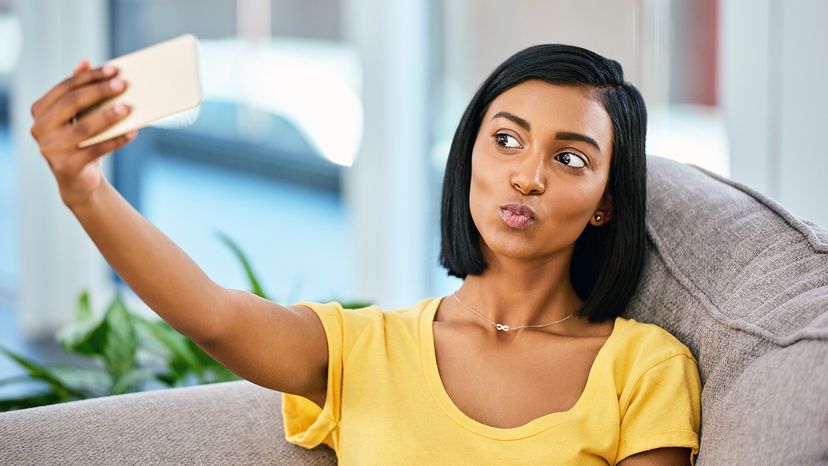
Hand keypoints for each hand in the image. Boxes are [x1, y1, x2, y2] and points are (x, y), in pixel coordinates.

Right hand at [29, 59, 137, 207]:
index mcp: (40, 111)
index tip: (114, 70)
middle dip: (99, 92)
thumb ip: (78, 91)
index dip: (90, 77)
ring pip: (83, 127)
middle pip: (72, 103)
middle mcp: (39, 129)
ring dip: (108, 116)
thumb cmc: (80, 142)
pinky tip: (132, 133)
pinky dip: (116, 140)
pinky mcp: (66, 167)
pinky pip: (95, 150)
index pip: (65, 87)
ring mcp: (50, 149)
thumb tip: (85, 62)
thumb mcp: (77, 117)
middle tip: (122, 84)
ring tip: (128, 108)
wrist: (78, 180)